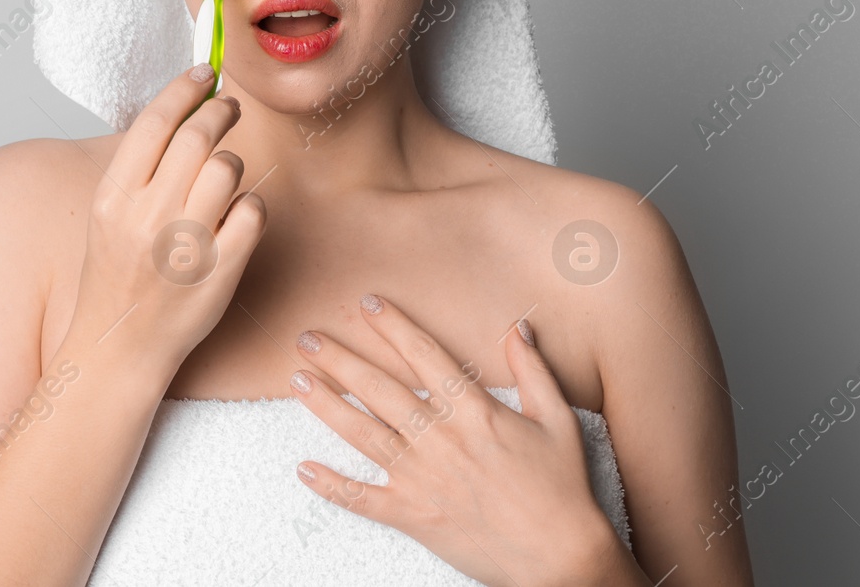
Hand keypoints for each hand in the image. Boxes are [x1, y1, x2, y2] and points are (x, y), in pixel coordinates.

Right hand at [62, 63, 267, 370]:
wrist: (121, 345)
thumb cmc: (119, 273)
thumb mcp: (110, 214)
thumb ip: (141, 165)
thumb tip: (182, 106)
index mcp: (113, 196)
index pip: (155, 121)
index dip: (186, 88)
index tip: (205, 72)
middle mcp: (147, 217)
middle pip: (199, 137)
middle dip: (221, 111)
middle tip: (230, 107)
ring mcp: (185, 245)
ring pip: (230, 170)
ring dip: (234, 164)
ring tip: (224, 178)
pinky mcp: (220, 271)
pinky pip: (253, 211)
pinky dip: (250, 206)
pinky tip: (236, 217)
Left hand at [288, 295, 618, 586]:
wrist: (559, 556)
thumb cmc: (562, 487)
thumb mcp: (557, 418)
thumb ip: (532, 369)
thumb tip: (518, 327)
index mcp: (474, 411)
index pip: (424, 355)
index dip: (393, 326)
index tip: (367, 304)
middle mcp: (441, 439)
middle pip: (380, 389)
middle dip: (340, 359)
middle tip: (307, 337)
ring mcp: (422, 478)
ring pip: (363, 434)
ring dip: (326, 405)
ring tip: (297, 381)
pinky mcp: (413, 516)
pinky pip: (363, 500)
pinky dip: (331, 485)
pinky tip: (303, 469)